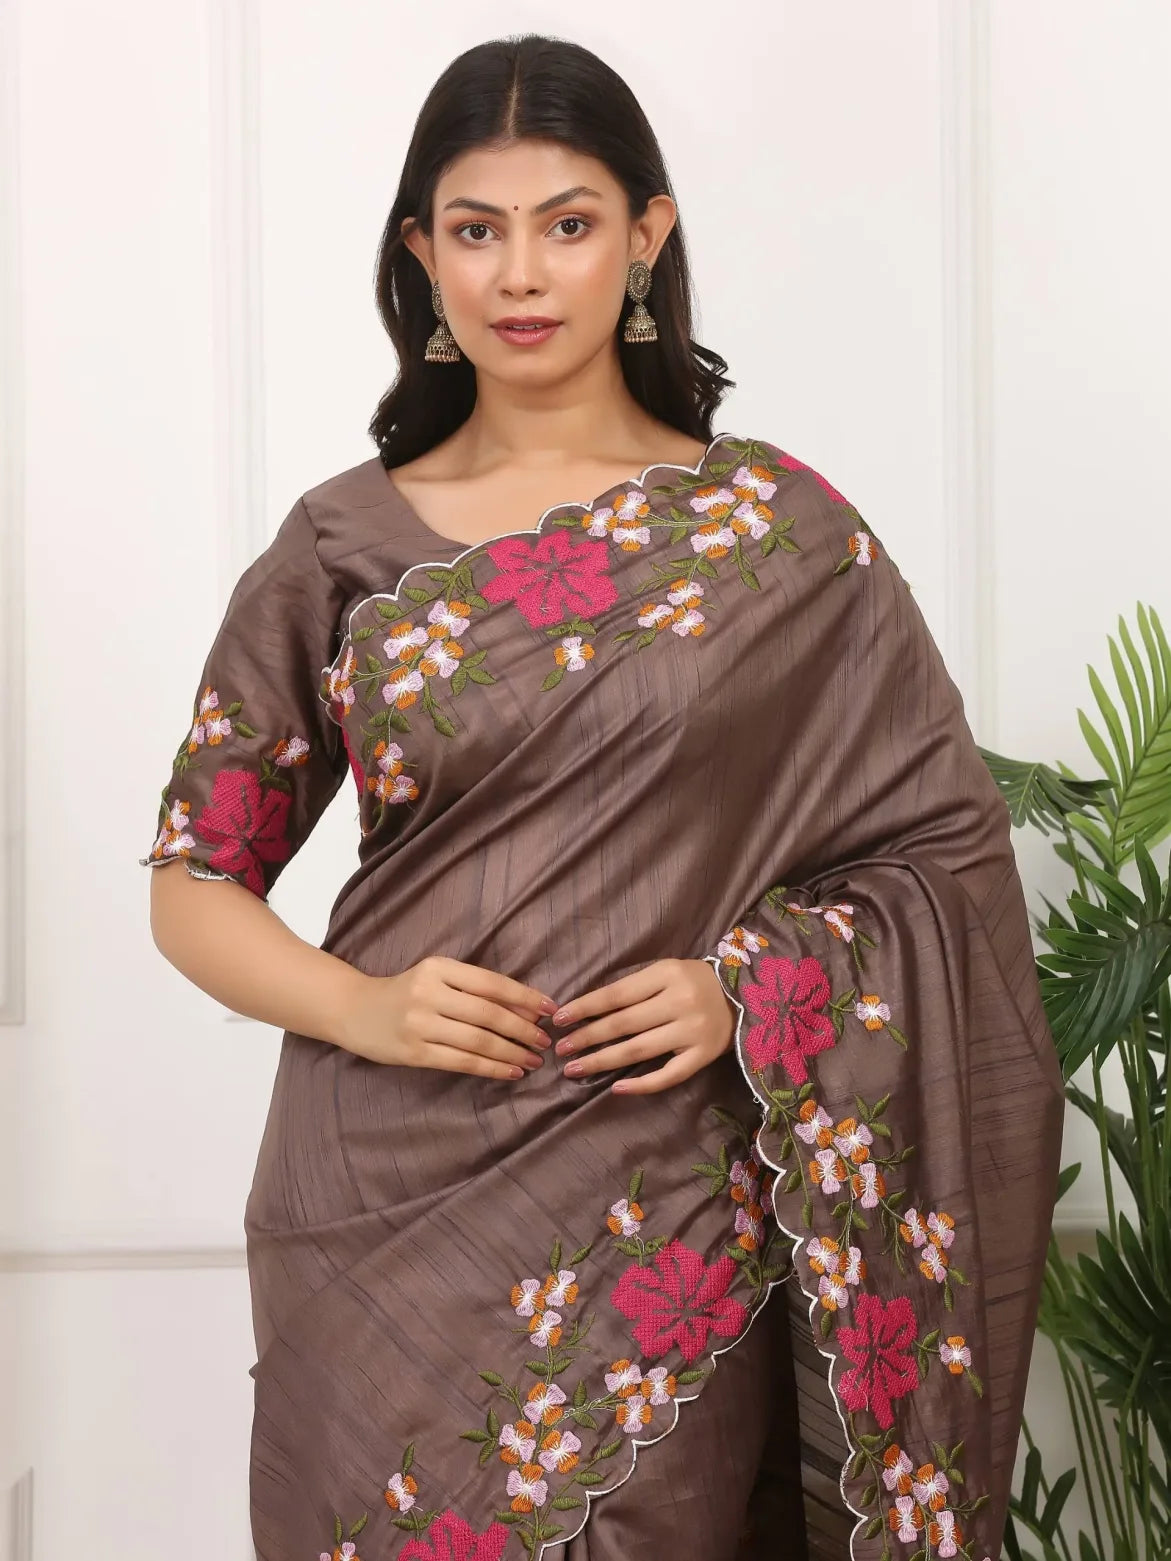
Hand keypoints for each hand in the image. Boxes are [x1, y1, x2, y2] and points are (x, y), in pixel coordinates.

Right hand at [336, 955, 557, 1079]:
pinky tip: (510, 1071)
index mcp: (438, 967)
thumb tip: (526, 1008)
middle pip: (488, 1014)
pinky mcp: (414, 1052)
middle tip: (545, 1040)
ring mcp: (419, 1024)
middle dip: (523, 1029)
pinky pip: (461, 1062)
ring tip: (533, 1059)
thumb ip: (474, 988)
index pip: (491, 983)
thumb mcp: (436, 977)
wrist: (354, 1010)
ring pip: (478, 1041)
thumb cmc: (406, 992)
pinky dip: (491, 1068)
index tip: (550, 1009)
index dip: (525, 997)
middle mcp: (428, 993)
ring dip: (512, 1052)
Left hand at [550, 959, 735, 1094]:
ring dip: (602, 1061)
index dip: (584, 1008)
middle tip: (561, 1050)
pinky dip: (641, 1085)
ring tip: (575, 1069)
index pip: (616, 994)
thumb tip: (587, 1010)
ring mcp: (693, 1031)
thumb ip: (633, 988)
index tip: (559, 1020)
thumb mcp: (666, 971)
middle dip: (587, 1037)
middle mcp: (679, 1002)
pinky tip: (616, 1088)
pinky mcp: (704, 1056)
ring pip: (638, 1051)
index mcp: (667, 974)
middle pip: (623, 1024)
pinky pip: (668, 1075)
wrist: (745, 996)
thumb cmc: (695, 981)